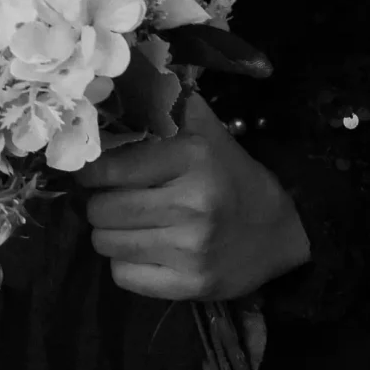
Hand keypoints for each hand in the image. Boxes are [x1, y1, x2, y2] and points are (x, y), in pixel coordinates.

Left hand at [76, 92, 310, 300]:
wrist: (278, 232)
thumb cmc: (228, 173)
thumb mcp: (202, 129)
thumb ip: (160, 102)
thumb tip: (114, 83)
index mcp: (191, 157)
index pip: (108, 168)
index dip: (90, 170)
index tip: (93, 170)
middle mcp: (191, 204)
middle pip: (100, 210)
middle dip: (99, 203)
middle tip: (115, 198)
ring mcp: (192, 250)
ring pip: (106, 244)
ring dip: (110, 233)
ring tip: (131, 223)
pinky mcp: (192, 286)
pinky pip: (123, 277)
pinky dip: (126, 264)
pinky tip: (145, 249)